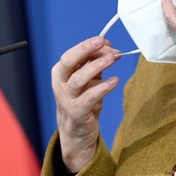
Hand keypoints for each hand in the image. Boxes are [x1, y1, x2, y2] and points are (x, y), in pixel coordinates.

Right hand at [52, 36, 119, 171]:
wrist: (76, 134)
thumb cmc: (82, 103)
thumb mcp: (89, 82)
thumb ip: (96, 65)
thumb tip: (109, 46)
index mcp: (60, 73)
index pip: (73, 54)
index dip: (89, 46)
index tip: (106, 42)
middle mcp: (60, 84)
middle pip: (68, 62)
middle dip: (85, 49)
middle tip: (102, 41)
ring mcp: (67, 99)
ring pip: (78, 78)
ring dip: (96, 66)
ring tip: (113, 58)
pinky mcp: (77, 112)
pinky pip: (89, 97)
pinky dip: (103, 87)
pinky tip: (114, 81)